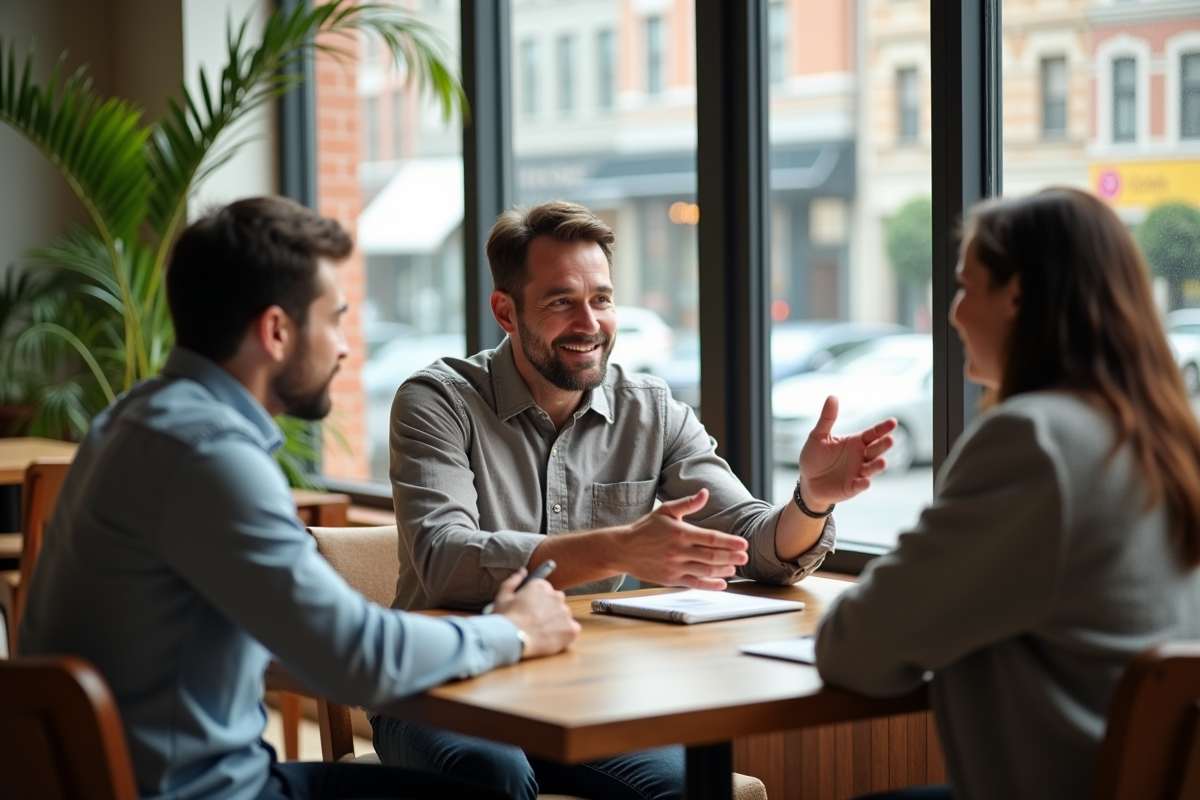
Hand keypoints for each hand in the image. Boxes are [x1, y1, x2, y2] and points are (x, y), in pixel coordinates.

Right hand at [493, 568, 580, 658]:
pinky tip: (550, 638)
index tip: (531, 610)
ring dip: (556, 622)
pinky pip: (572, 629)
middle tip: (536, 622)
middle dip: (549, 610)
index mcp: (541, 586)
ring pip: (564, 615)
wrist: (510, 640)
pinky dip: (564, 634)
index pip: (546, 590)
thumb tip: (523, 571)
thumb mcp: (503, 596)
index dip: (538, 601)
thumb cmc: (505, 619)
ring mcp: (565, 612)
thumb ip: (514, 580)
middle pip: (557, 601)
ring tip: (541, 632)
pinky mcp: (571, 628)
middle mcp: (556, 596)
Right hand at [614, 489, 749, 589]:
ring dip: (723, 570)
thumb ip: (688, 504)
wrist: (623, 549)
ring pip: (705, 570)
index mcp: (680, 533)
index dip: (729, 542)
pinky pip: (694, 584)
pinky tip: (722, 584)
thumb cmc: (646, 528)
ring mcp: (675, 567)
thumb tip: (705, 493)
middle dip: (731, 557)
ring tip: (734, 567)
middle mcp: (678, 551)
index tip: (743, 543)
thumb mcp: (666, 511)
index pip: (711, 538)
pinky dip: (710, 585)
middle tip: (745, 556)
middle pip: (711, 556)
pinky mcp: (671, 580)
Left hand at [798, 395, 896, 507]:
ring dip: (878, 465)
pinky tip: (865, 481)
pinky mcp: (852, 487)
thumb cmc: (815, 458)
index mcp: (855, 442)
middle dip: (883, 445)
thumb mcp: (818, 436)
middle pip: (875, 449)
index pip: (872, 433)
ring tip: (882, 461)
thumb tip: (832, 396)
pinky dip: (863, 484)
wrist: (808, 482)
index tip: (893, 422)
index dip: (883, 428)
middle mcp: (860, 457)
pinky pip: (860, 485)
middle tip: (890, 439)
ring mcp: (858, 472)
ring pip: (872, 468)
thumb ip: (827, 419)